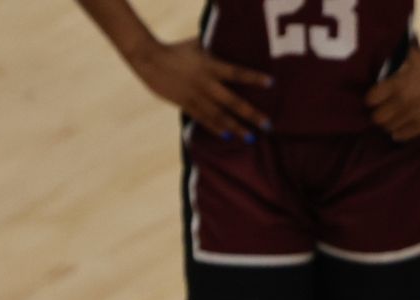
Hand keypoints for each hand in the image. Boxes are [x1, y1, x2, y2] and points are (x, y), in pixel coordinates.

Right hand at [128, 37, 269, 137]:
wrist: (148, 58)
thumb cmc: (177, 49)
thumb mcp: (198, 45)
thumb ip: (216, 49)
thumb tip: (232, 41)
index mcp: (210, 66)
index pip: (237, 72)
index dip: (254, 78)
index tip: (271, 83)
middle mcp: (205, 83)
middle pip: (232, 101)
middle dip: (251, 114)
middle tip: (269, 125)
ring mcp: (195, 95)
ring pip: (219, 115)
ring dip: (236, 127)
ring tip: (251, 138)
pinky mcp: (184, 103)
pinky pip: (203, 119)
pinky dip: (216, 128)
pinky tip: (228, 136)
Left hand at [366, 43, 419, 140]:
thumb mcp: (415, 58)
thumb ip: (400, 54)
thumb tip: (389, 42)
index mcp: (397, 84)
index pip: (371, 99)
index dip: (370, 101)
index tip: (373, 101)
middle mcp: (402, 100)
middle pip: (377, 117)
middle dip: (378, 115)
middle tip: (382, 113)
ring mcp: (412, 114)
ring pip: (389, 128)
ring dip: (388, 125)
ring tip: (392, 121)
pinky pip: (402, 135)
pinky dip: (398, 134)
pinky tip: (399, 130)